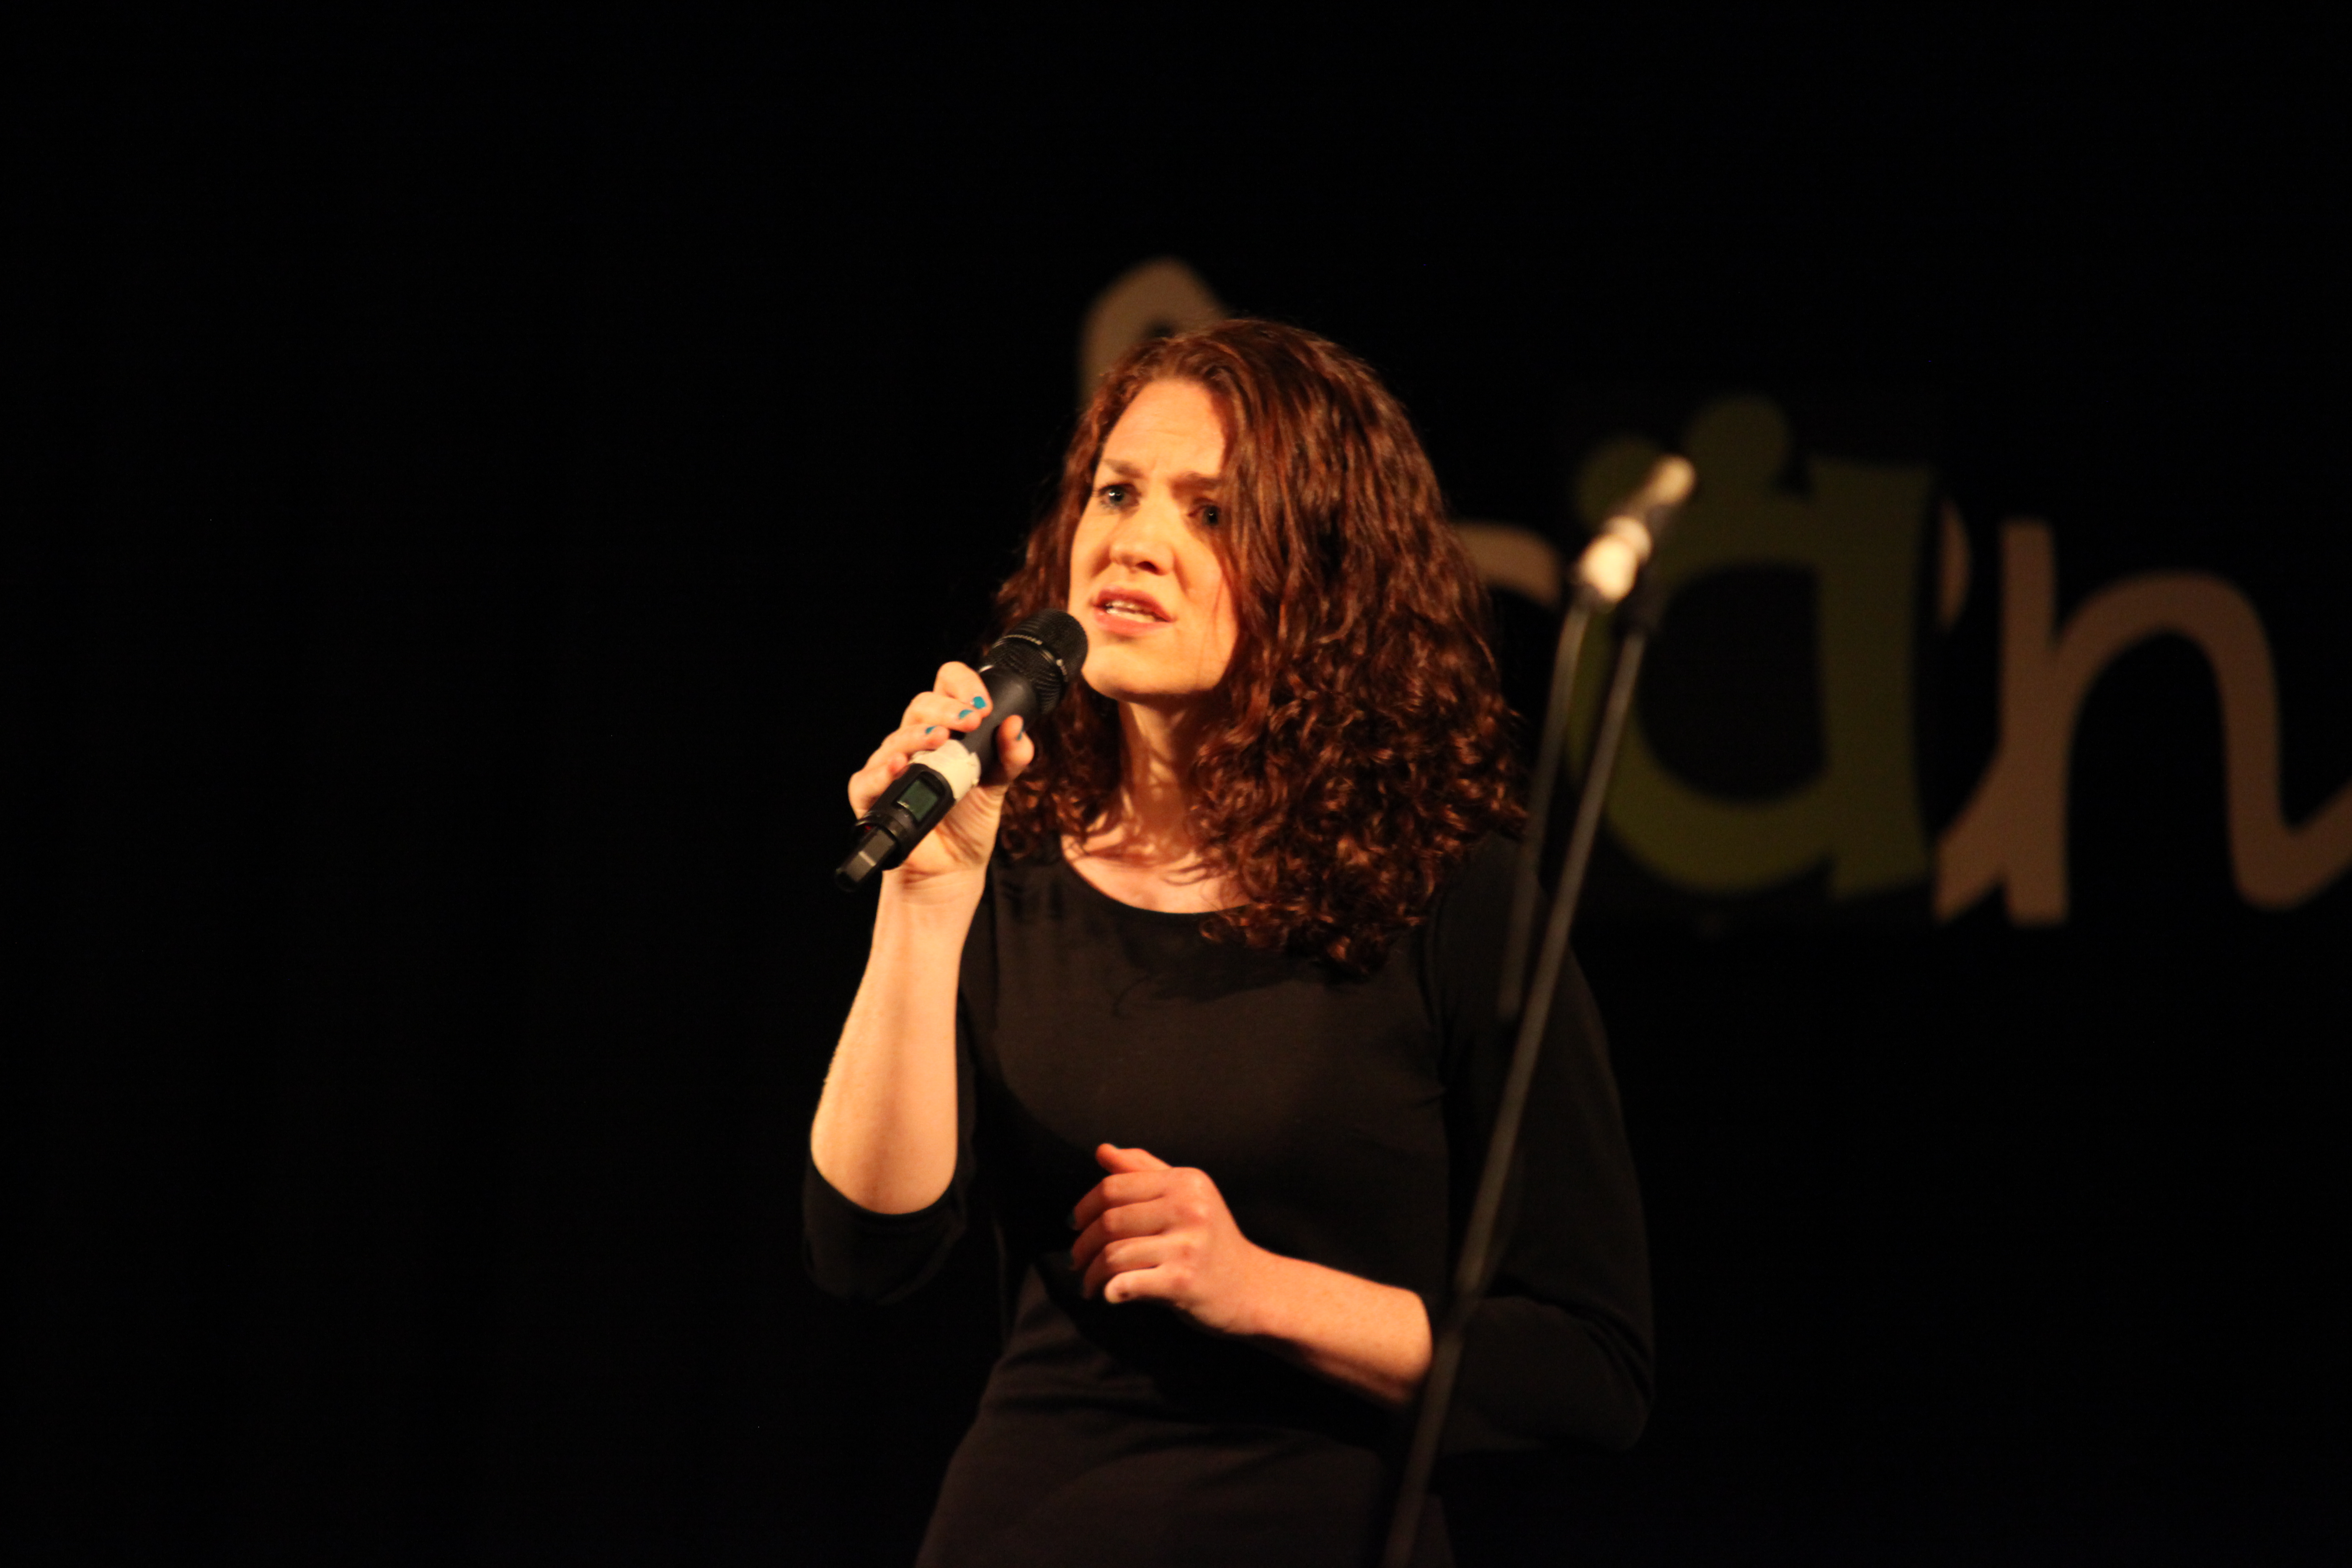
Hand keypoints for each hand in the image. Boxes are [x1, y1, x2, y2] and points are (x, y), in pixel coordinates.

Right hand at [845, 661, 1034, 884]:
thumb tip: (1016, 726)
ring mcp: (891, 767)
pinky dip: (882, 770)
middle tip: (972, 720)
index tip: (984, 705)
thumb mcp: (998, 786)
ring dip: (918, 734)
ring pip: (896, 737)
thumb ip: (1011, 757)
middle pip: (921, 705)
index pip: (945, 688)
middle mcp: (915, 742)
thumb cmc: (968, 823)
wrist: (952, 869)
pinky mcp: (872, 795)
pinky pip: (868, 778)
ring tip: (940, 739)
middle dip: (947, 708)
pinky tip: (899, 765)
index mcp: (945, 730)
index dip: (962, 685)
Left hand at [1069, 1143, 1276, 1337]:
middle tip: (1076, 1260)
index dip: (1084, 1207)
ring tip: (1089, 1283)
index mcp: (1185, 1182)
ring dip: (1091, 1274)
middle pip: (1109, 1221)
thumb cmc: (1211, 1242)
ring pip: (1114, 1255)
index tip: (1074, 1225)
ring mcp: (1188, 1245)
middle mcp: (1189, 1208)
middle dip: (1082, 1244)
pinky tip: (1108, 1296)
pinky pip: (1128, 1283)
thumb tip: (1103, 1150)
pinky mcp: (1184, 1281)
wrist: (1252, 1288)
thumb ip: (1144, 1171)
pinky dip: (1109, 1291)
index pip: (1114, 1187)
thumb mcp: (1187, 1197)